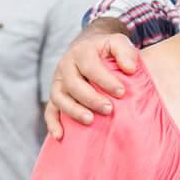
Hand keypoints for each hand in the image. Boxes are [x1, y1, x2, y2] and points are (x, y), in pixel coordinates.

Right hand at [44, 21, 138, 138]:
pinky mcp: (56, 95)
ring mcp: (58, 82)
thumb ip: (126, 52)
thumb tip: (130, 69)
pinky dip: (53, 123)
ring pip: (59, 98)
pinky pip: (50, 110)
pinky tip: (60, 136)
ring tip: (90, 121)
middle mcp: (66, 66)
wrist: (87, 49)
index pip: (90, 66)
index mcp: (81, 52)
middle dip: (91, 98)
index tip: (121, 92)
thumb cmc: (106, 50)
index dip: (105, 80)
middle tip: (109, 109)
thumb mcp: (118, 42)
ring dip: (73, 111)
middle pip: (73, 84)